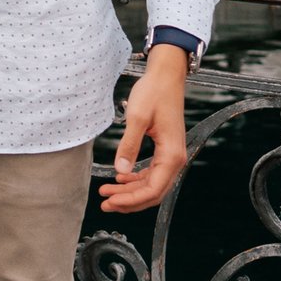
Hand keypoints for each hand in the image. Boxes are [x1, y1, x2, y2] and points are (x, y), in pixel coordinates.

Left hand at [98, 44, 189, 212]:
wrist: (166, 77)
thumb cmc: (153, 93)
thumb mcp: (137, 117)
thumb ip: (128, 145)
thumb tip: (120, 171)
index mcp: (171, 155)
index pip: (152, 189)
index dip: (130, 200)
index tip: (110, 201)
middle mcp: (175, 160)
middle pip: (153, 192)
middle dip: (129, 201)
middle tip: (105, 203)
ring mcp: (171, 156)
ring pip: (152, 185)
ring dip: (130, 192)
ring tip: (107, 193)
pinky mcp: (165, 150)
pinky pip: (151, 173)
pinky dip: (136, 180)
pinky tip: (120, 179)